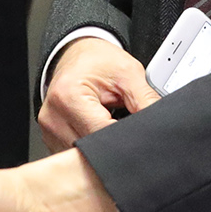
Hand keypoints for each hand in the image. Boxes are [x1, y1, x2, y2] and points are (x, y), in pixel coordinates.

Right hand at [38, 36, 158, 149]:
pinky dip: (91, 146)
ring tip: (111, 123)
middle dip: (115, 141)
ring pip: (84, 156)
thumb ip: (146, 100)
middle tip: (125, 124)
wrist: (78, 54)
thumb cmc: (98, 61)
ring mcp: (49, 131)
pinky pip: (76, 155)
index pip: (102, 133)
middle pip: (92, 148)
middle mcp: (53, 117)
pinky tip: (99, 131)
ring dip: (102, 145)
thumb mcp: (129, 73)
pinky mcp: (51, 139)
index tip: (139, 131)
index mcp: (68, 97)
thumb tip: (160, 124)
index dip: (125, 135)